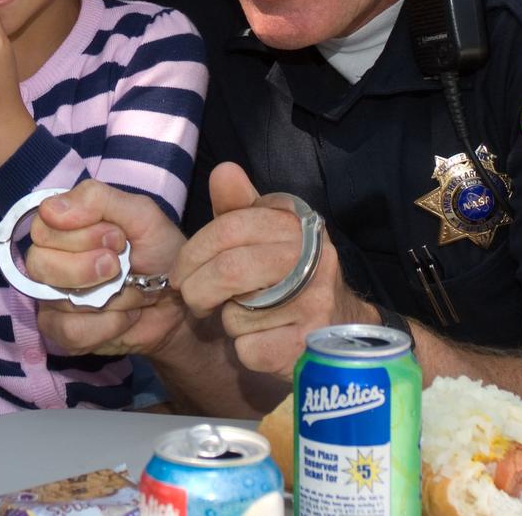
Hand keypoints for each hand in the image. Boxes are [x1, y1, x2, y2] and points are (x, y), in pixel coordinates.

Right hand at [28, 180, 189, 358]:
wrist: (180, 302)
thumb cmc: (160, 253)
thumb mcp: (142, 216)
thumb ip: (99, 199)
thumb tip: (52, 209)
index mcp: (63, 226)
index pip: (42, 226)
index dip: (80, 234)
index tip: (117, 237)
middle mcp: (51, 258)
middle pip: (38, 262)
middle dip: (87, 267)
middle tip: (119, 265)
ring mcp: (52, 297)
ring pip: (56, 298)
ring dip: (107, 297)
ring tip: (129, 290)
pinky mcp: (62, 330)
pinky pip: (69, 330)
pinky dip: (107, 325)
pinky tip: (125, 316)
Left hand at [173, 163, 367, 379]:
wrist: (338, 330)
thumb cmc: (287, 276)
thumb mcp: (264, 235)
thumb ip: (239, 206)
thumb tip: (224, 171)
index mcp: (300, 225)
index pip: (232, 226)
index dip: (195, 250)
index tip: (182, 269)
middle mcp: (316, 260)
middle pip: (231, 269)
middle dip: (196, 287)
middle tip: (191, 296)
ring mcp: (316, 305)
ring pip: (238, 313)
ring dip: (226, 320)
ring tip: (241, 317)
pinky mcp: (308, 346)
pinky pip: (250, 348)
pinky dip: (243, 349)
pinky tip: (262, 342)